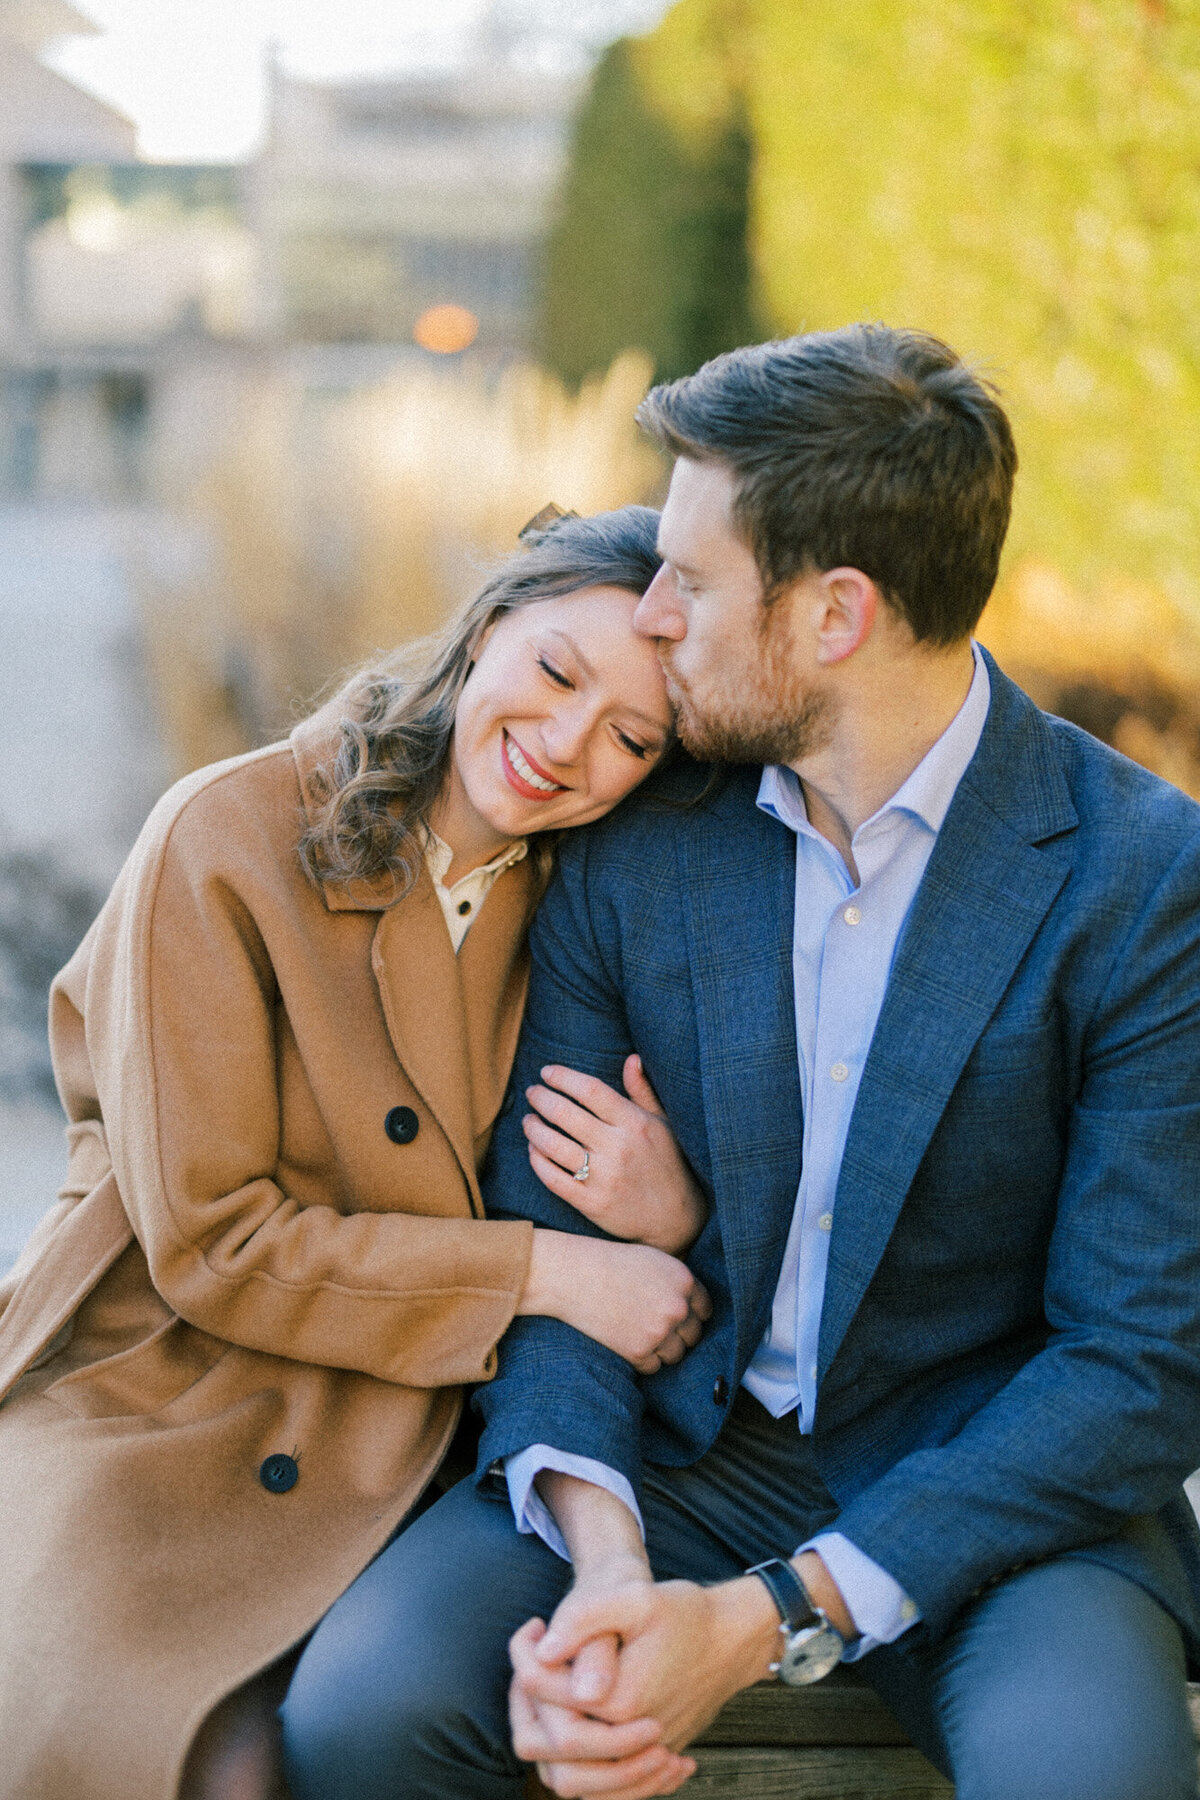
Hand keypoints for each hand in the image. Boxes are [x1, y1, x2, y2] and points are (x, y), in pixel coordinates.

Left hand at [509, 1545, 694, 1799]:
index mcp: (617, 1702)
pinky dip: (580, 1761)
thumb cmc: (687, 1615)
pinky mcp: (652, 1761)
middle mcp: (628, 1740)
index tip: (533, 1626)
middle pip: (546, 1748)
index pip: (543, 1695)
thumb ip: (587, 1618)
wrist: (734, 1640)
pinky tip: (576, 1717)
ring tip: (548, 1690)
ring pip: (571, 1779)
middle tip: (534, 1662)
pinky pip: (604, 1787)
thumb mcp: (638, 1598)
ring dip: (549, 1738)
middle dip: (528, 1705)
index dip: (525, 1658)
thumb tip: (544, 1651)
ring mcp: (642, 1757)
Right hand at [517, 1232, 711, 1373]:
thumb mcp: (654, 1260)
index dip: (690, 1314)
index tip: (674, 1316)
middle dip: (678, 1333)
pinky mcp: (640, 1352)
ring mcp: (660, 1331)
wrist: (573, 1276)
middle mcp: (678, 1307)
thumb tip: (696, 1311)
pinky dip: (643, 1359)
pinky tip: (626, 1340)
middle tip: (653, 1325)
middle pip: (694, 1335)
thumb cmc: (610, 1264)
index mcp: (685, 1280)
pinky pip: (653, 1366)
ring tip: (638, 1332)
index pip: (704, 1310)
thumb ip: (679, 1283)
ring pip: (676, 1354)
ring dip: (661, 1349)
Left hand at [524, 1055, 707, 1254]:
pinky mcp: (592, 1203)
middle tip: (533, 1092)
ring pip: (553, 1146)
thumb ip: (643, 1091)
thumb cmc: (669, 1164)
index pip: (590, 1090)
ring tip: (528, 1120)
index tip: (546, 1072)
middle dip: (541, 1098)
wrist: (678, 1219)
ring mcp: (604, 1178)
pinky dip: (537, 1161)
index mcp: (635, 1123)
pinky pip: (553, 1178)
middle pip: (565, 1114)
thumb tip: (632, 1058)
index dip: (563, 1077)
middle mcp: (618, 1148)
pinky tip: (533, 1150)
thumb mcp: (663, 1124)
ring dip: (533, 1128)